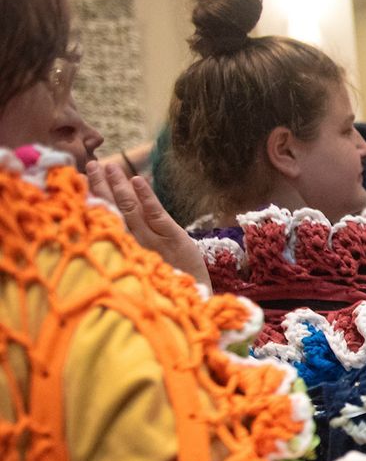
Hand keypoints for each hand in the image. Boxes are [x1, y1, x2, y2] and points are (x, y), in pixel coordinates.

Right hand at [86, 160, 209, 286]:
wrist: (191, 297)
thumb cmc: (164, 278)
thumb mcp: (141, 260)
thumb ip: (129, 242)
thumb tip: (113, 219)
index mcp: (124, 246)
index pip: (104, 218)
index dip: (93, 198)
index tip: (80, 179)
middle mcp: (133, 242)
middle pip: (113, 209)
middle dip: (101, 186)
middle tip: (91, 164)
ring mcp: (152, 239)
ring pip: (130, 208)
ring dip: (118, 185)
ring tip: (109, 166)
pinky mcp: (173, 238)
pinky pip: (155, 214)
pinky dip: (145, 196)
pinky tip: (136, 180)